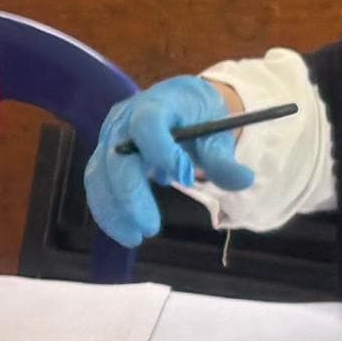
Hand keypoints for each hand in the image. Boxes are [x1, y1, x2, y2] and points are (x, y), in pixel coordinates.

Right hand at [85, 76, 260, 249]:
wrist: (182, 106)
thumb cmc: (199, 118)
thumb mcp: (217, 134)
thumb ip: (224, 159)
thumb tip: (244, 180)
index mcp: (157, 103)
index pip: (149, 123)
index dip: (162, 151)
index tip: (187, 179)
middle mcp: (125, 117)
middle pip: (117, 155)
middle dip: (130, 195)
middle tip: (150, 228)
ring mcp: (110, 136)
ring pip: (100, 173)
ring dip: (112, 209)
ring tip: (134, 237)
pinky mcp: (104, 155)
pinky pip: (97, 184)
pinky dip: (107, 210)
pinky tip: (124, 230)